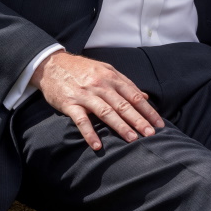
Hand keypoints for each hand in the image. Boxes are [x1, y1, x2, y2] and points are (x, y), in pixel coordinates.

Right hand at [31, 51, 164, 150]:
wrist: (51, 64)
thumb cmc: (81, 69)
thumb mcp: (105, 70)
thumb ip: (125, 83)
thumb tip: (145, 96)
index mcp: (111, 77)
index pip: (134, 96)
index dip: (148, 110)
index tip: (159, 124)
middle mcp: (100, 85)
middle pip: (123, 105)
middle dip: (138, 120)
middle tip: (151, 134)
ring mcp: (85, 94)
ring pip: (106, 112)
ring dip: (120, 126)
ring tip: (132, 139)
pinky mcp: (70, 103)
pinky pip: (81, 120)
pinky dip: (89, 133)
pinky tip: (97, 146)